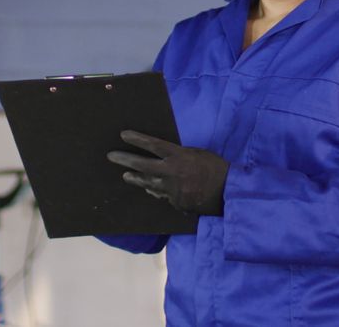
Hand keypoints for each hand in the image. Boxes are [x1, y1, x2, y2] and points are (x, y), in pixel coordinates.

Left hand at [107, 130, 228, 215]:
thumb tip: (164, 158)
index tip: (123, 134)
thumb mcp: (197, 154)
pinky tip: (152, 188)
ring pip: (147, 183)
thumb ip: (179, 155)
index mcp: (178, 156)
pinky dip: (158, 191)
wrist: (227, 192)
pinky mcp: (175, 202)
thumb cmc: (215, 167)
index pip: (152, 145)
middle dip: (125, 159)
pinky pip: (162, 195)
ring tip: (126, 175)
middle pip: (142, 164)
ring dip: (135, 178)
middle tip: (112, 156)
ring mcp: (171, 189)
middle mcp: (171, 172)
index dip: (137, 139)